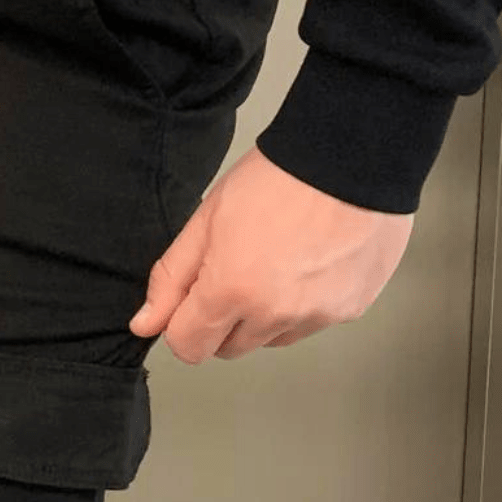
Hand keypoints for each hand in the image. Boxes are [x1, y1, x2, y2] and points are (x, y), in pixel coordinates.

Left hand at [129, 144, 413, 362]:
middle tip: (242, 266)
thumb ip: (172, 278)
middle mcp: (275, 315)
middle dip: (226, 319)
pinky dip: (307, 302)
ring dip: (268, 313)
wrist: (355, 153)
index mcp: (232, 291)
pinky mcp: (349, 309)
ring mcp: (317, 316)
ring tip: (283, 258)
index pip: (188, 347)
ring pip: (272, 338)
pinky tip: (314, 259)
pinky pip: (312, 323)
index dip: (184, 323)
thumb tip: (145, 323)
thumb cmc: (280, 176)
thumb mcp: (208, 219)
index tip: (196, 296)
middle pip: (230, 348)